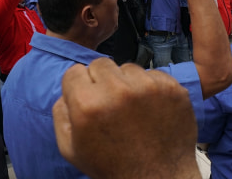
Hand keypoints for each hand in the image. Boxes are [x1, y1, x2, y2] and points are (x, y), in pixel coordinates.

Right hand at [53, 58, 199, 178]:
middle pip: (101, 64)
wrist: (157, 178)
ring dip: (127, 83)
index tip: (88, 100)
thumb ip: (61, 113)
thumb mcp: (71, 148)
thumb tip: (67, 90)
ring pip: (128, 68)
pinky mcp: (171, 88)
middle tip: (110, 104)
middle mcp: (118, 90)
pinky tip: (150, 109)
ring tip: (132, 109)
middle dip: (102, 81)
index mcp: (88, 104)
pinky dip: (150, 88)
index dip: (79, 87)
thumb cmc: (112, 165)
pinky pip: (153, 74)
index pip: (75, 71)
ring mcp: (148, 87)